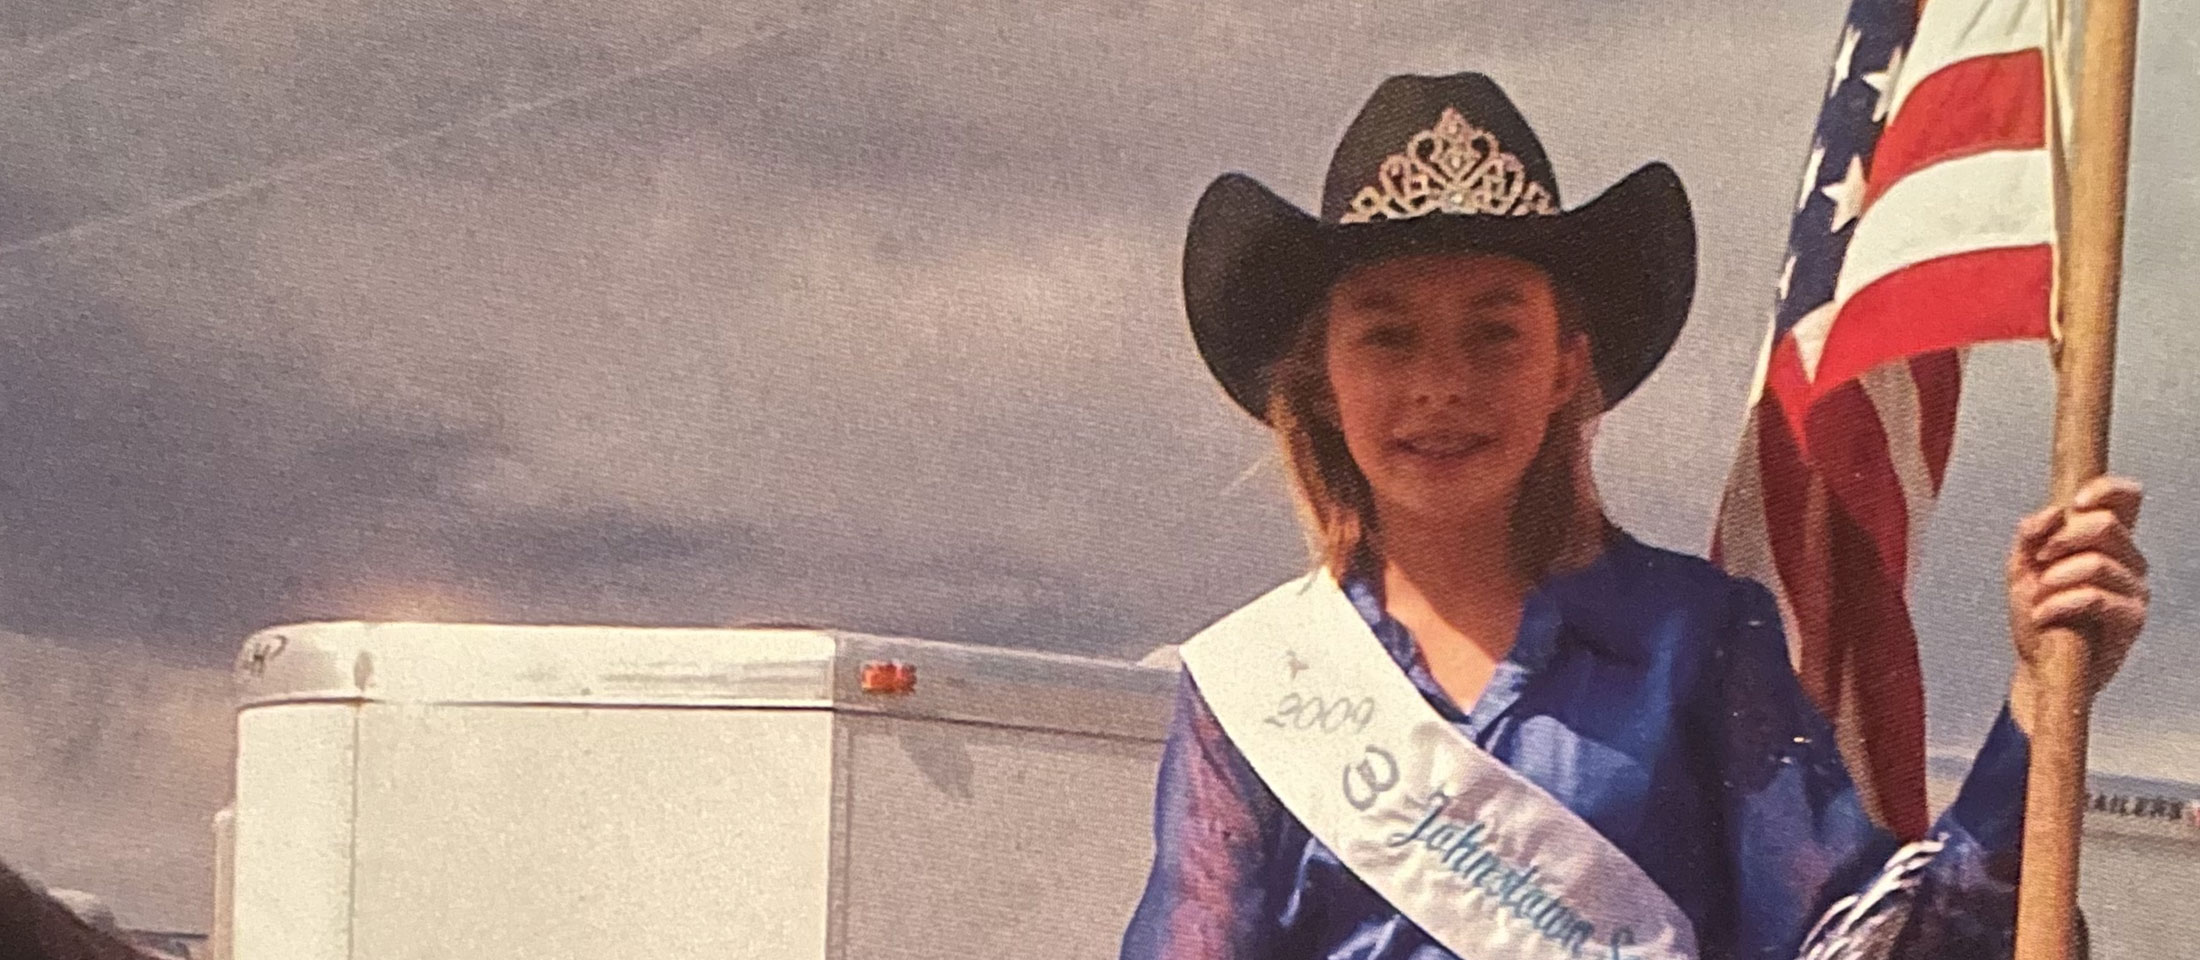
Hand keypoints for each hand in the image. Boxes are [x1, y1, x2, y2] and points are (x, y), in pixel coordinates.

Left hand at [2006, 475, 2148, 733]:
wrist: (2039, 665)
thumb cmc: (2037, 614)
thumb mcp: (2022, 568)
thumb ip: (2031, 534)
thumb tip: (2054, 511)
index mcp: (2106, 543)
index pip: (2128, 500)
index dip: (2106, 490)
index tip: (2074, 503)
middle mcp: (2129, 561)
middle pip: (2107, 525)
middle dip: (2062, 540)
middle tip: (2038, 562)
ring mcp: (2135, 589)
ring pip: (2096, 563)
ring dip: (2055, 580)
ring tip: (2038, 599)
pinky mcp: (2132, 618)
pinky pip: (2095, 597)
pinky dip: (2059, 604)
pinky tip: (2043, 615)